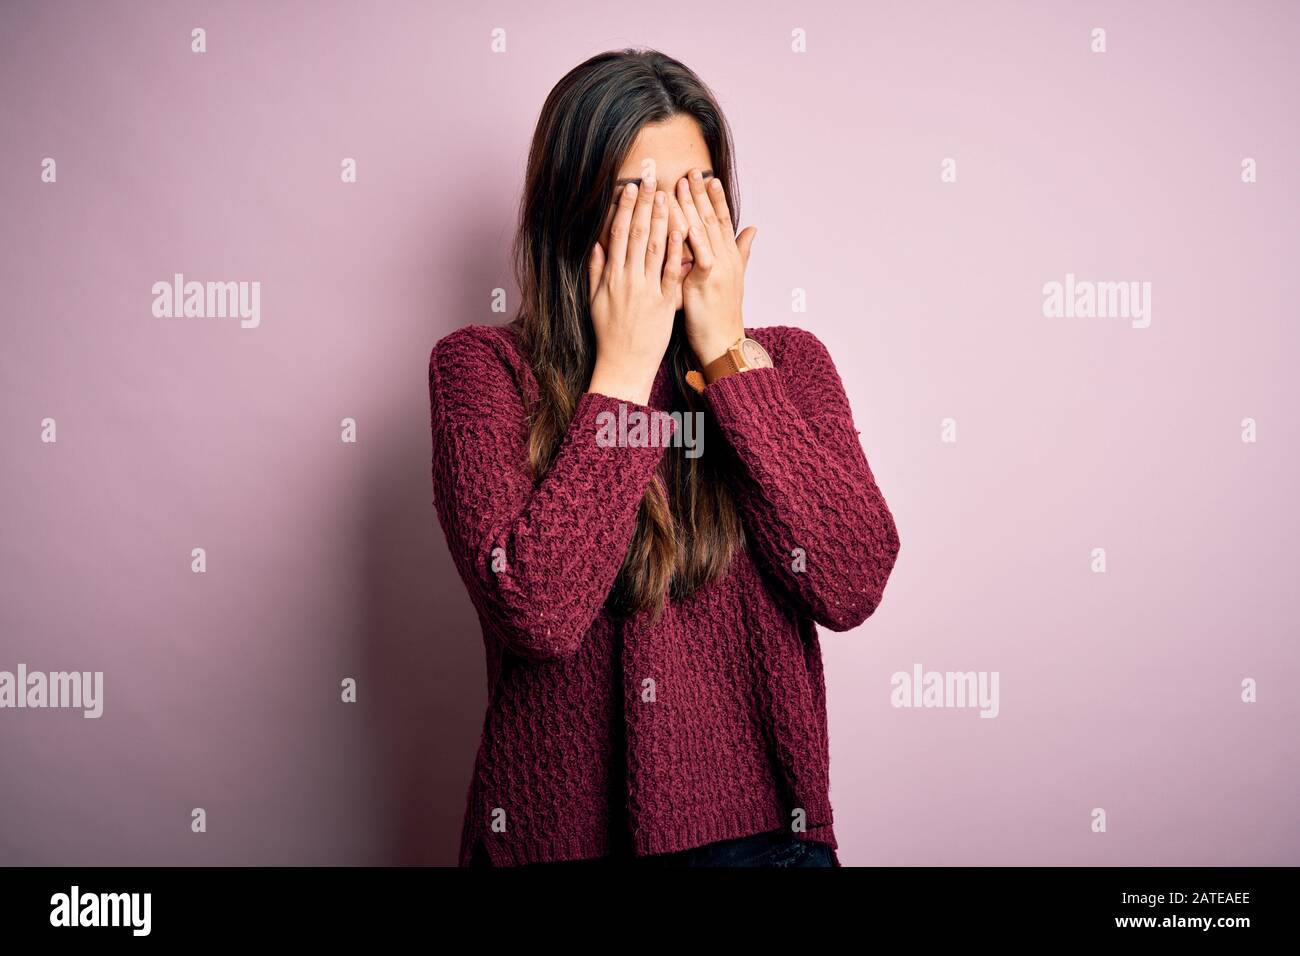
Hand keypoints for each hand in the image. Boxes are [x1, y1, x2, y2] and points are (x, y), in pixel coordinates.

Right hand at [587, 177, 684, 404]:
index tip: (629, 188)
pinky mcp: (663, 303)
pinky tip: (682, 230)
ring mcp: (646, 290)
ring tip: (667, 195)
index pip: (617, 234)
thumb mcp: (595, 301)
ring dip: (661, 219)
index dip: (624, 209)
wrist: (623, 365)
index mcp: (610, 277)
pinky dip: (675, 250)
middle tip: (650, 179)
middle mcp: (627, 279)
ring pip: (653, 248)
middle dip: (643, 205)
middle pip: (635, 234)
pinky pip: (670, 272)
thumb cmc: (610, 334)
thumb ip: (595, 271)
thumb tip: (596, 245)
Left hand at [676, 169, 757, 366]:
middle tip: (691, 170)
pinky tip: (682, 220)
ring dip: (692, 206)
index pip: (723, 221)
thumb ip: (742, 251)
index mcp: (730, 258)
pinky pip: (698, 254)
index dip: (716, 198)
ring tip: (681, 185)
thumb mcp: (734, 279)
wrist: (724, 343)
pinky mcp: (707, 281)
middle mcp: (726, 259)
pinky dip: (691, 236)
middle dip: (701, 194)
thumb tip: (753, 229)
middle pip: (713, 219)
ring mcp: (719, 269)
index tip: (707, 177)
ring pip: (704, 230)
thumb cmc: (722, 315)